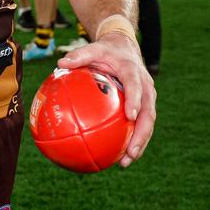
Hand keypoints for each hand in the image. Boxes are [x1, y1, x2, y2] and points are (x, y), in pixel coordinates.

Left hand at [57, 32, 155, 167]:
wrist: (124, 48)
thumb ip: (79, 55)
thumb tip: (60, 63)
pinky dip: (134, 140)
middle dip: (141, 134)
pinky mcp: (145, 106)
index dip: (135, 102)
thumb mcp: (93, 49)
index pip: (136, 87)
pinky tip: (120, 155)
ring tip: (126, 161)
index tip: (130, 116)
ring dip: (140, 143)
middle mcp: (146, 87)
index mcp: (133, 72)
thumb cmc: (106, 51)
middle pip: (149, 114)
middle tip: (131, 152)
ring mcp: (148, 98)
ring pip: (148, 124)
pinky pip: (141, 125)